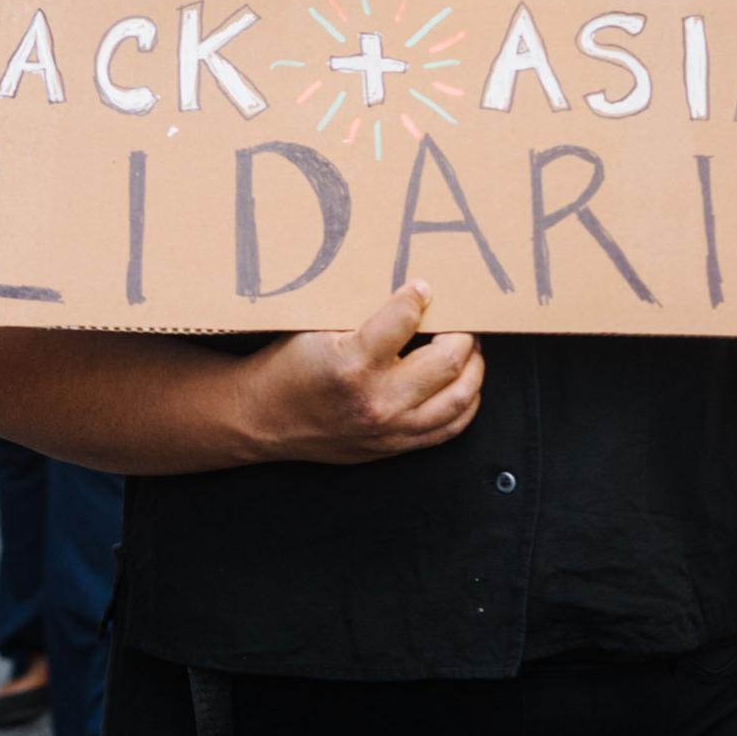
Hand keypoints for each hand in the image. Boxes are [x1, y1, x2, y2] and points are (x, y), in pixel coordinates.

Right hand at [237, 281, 483, 464]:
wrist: (263, 418)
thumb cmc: (289, 366)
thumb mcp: (318, 327)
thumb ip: (367, 313)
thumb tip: (411, 290)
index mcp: (353, 364)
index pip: (406, 319)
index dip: (418, 295)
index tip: (423, 287)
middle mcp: (377, 402)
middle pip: (447, 361)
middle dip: (462, 333)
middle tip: (460, 319)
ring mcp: (389, 430)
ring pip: (458, 399)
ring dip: (473, 368)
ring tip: (468, 348)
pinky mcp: (393, 448)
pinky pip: (448, 428)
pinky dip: (466, 403)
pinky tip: (464, 382)